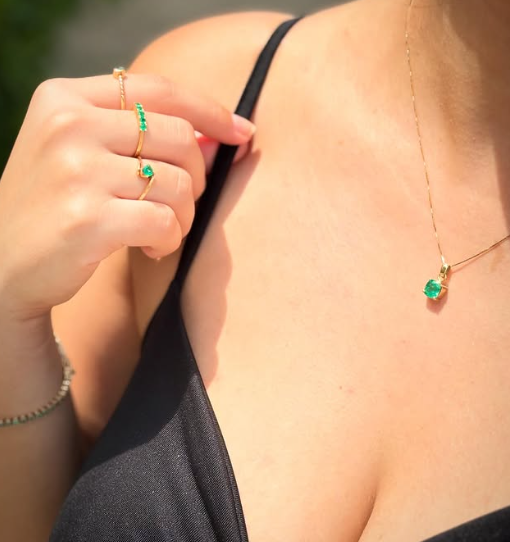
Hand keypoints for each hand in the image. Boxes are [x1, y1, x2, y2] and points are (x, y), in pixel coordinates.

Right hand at [0, 74, 255, 320]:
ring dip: (185, 216)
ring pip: (179, 184)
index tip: (241, 131)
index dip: (209, 109)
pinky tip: (153, 249)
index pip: (157, 89)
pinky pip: (165, 222)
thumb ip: (140, 137)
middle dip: (198, 177)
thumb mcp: (81, 154)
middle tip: (183, 202)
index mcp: (64, 98)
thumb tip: (215, 136)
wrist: (2, 265)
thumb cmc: (53, 206)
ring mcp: (76, 172)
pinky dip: (171, 240)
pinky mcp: (88, 219)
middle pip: (179, 138)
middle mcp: (68, 125)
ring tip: (164, 231)